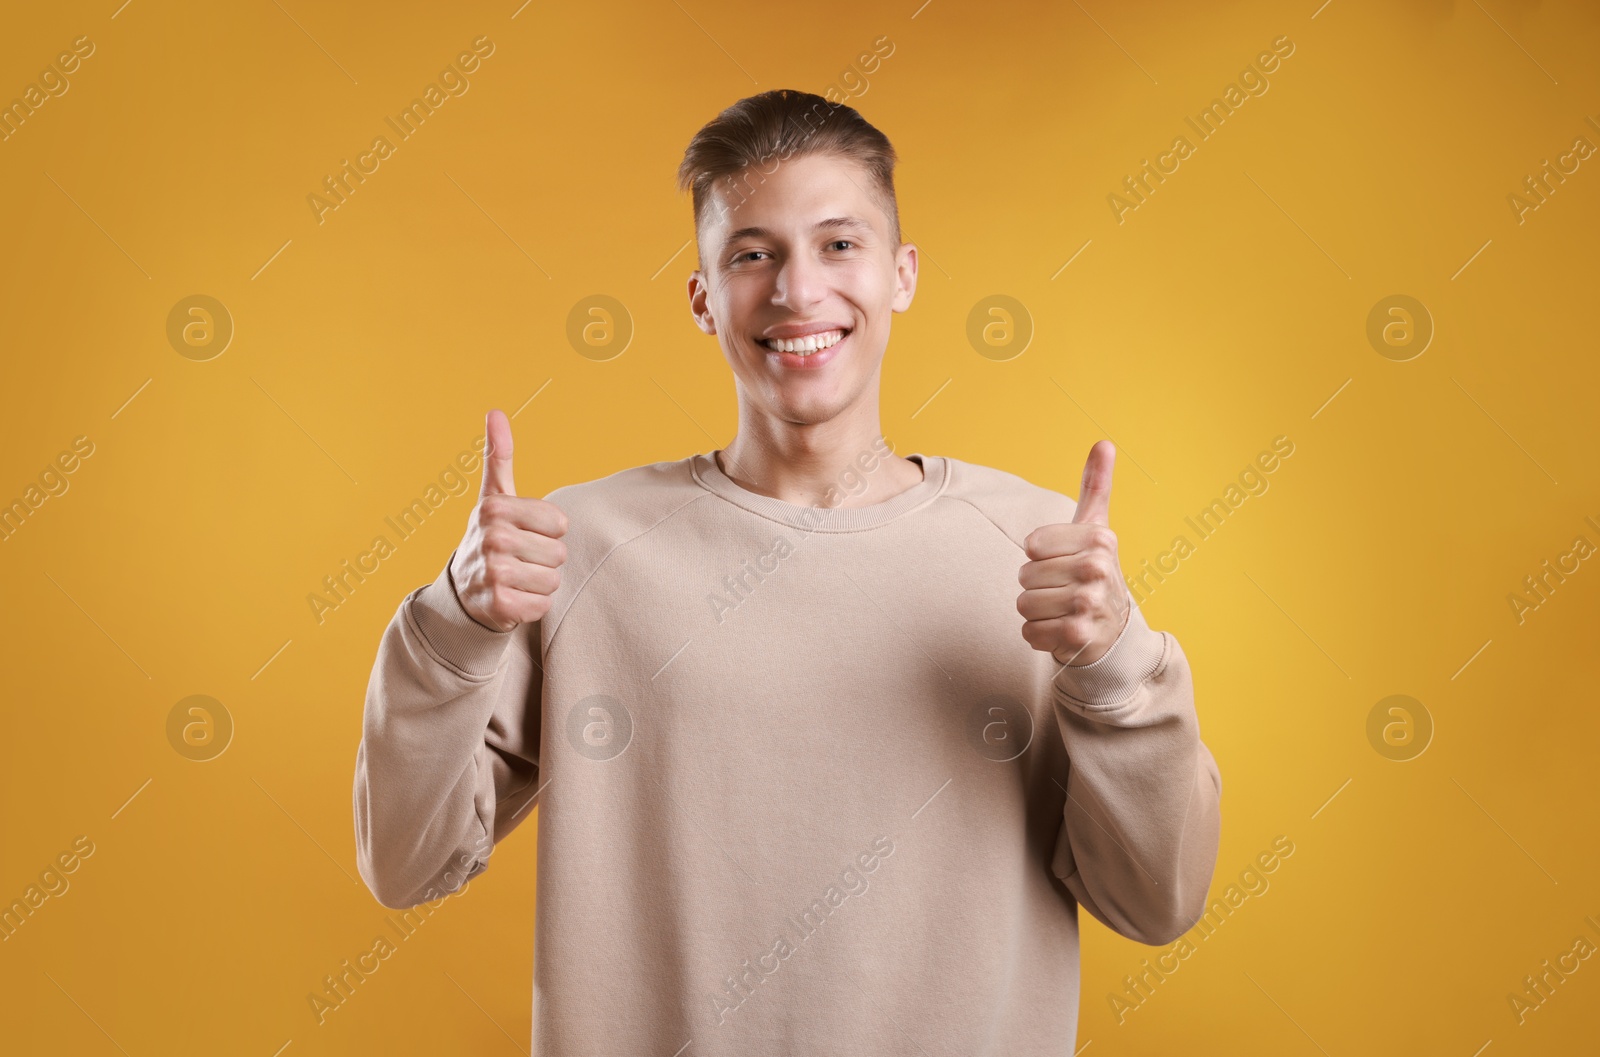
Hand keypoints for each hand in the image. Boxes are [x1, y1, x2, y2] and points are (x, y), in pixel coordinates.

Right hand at [449, 409, 568, 631]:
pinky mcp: (499, 605)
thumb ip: (499, 457)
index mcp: (495, 508)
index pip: (560, 524)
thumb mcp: (494, 496)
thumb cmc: (490, 537)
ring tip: (516, 579)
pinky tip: (512, 598)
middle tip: (518, 560)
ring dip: (540, 584)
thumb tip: (496, 412)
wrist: (463, 591)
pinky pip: (543, 606)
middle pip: (560, 554)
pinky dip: (532, 606)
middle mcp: (492, 538)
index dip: (547, 533)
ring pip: (554, 581)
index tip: (522, 534)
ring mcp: (494, 573)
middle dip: (544, 561)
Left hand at [1017, 439, 1130, 666]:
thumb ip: (1096, 486)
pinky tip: (1062, 632)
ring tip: (1063, 611)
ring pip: (1023, 604)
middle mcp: (1097, 569)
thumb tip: (1104, 442)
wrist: (1116, 633)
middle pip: (1024, 575)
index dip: (1040, 557)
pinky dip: (1039, 637)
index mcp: (1099, 538)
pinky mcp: (1078, 635)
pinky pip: (1029, 632)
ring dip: (1037, 612)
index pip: (1031, 545)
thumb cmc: (1095, 574)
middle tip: (1064, 591)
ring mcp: (1089, 603)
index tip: (1064, 563)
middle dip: (1037, 587)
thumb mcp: (1096, 529)